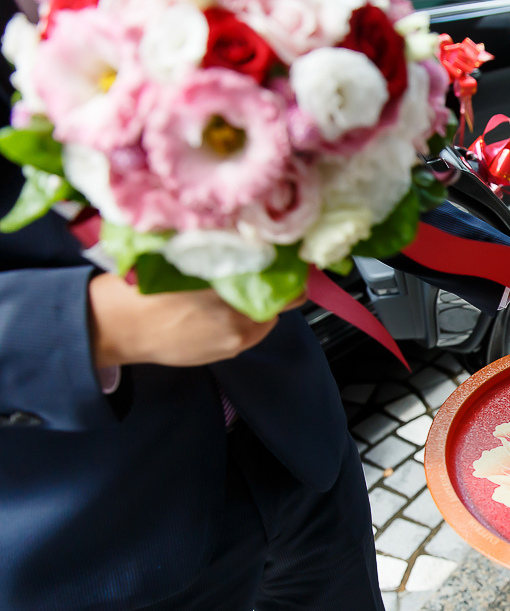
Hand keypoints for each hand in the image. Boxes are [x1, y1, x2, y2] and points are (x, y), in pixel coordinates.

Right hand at [88, 272, 302, 368]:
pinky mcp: (218, 355)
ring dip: (250, 305)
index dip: (287, 276)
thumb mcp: (187, 261)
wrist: (113, 326)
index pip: (288, 293)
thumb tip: (253, 247)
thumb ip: (225, 259)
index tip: (284, 262)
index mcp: (236, 304)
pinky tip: (212, 307)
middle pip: (275, 308)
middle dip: (266, 289)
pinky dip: (235, 320)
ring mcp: (230, 346)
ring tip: (227, 288)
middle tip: (252, 269)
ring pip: (258, 321)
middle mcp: (240, 330)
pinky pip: (240, 334)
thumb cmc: (141, 290)